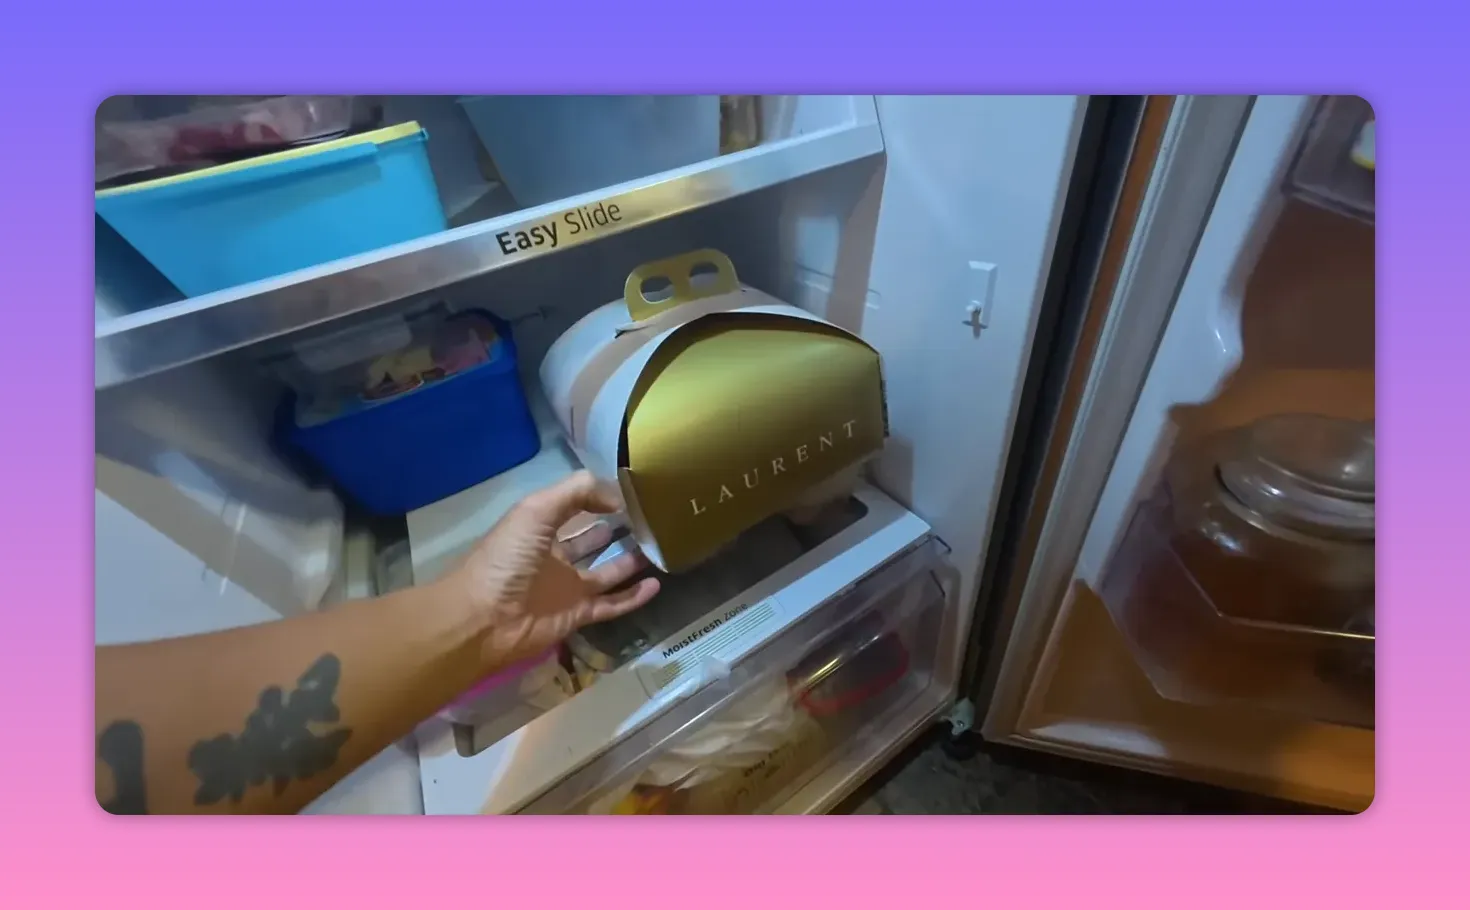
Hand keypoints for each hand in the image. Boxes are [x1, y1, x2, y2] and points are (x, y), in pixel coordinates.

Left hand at [438, 471, 660, 668]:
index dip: (596, 497)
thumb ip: (576, 493)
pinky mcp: (577, 615)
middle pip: (590, 539)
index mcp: (538, 528)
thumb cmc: (506, 559)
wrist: (484, 620)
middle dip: (614, 528)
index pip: (572, 507)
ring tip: (658, 547)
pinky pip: (612, 604)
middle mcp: (553, 556)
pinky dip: (633, 597)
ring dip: (629, 561)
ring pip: (605, 572)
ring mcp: (566, 588)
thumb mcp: (536, 510)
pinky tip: (656, 585)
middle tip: (648, 519)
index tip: (629, 492)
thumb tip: (617, 497)